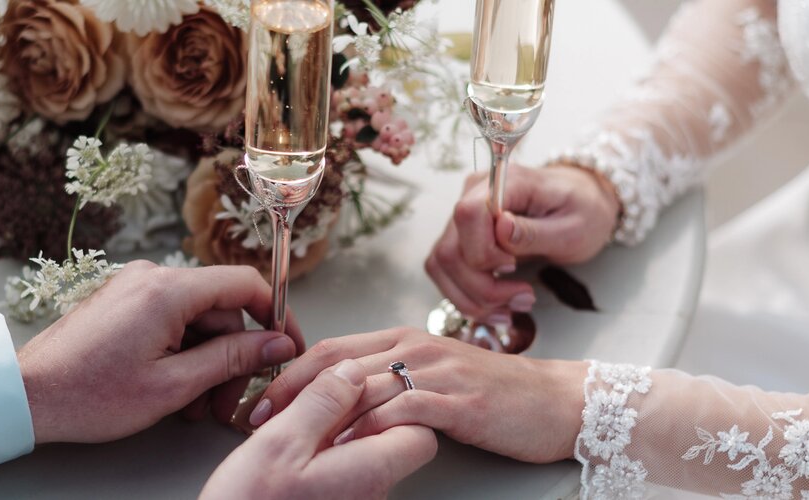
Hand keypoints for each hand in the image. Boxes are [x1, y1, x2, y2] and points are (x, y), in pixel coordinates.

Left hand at [17, 261, 304, 444]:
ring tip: (196, 406)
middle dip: (233, 357)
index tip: (286, 347)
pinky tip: (177, 388)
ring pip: (198, 320)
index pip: (245, 284)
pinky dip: (183, 353)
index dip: (275, 315)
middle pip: (221, 310)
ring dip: (207, 362)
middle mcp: (153, 277)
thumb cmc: (89, 394)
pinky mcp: (125, 301)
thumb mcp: (173, 385)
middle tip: (228, 403)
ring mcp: (137, 287)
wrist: (25, 396)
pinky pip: (173, 320)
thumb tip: (276, 344)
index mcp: (168, 290)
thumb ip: (232, 359)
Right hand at [201, 360, 436, 499]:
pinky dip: (323, 452)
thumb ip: (322, 402)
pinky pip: (343, 470)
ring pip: (365, 452)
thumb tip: (352, 371)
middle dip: (359, 411)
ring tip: (294, 426)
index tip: (357, 389)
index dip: (396, 402)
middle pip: (393, 438)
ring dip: (336, 430)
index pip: (420, 431)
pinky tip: (291, 451)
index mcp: (369, 472)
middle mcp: (371, 493)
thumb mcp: (280, 443)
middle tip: (315, 404)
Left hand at [255, 328, 587, 463]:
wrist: (552, 400)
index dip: (289, 373)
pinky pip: (404, 410)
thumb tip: (339, 400)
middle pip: (336, 363)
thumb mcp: (431, 376)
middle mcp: (414, 347)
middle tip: (257, 418)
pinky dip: (371, 428)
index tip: (260, 399)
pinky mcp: (458, 401)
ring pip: (364, 386)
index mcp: (402, 338)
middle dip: (290, 391)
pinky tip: (348, 446)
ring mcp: (437, 372)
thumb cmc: (489, 392)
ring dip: (322, 413)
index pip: (331, 348)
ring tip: (290, 437)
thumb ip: (389, 379)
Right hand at [426, 164, 619, 317]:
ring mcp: (463, 216)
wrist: (581, 205)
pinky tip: (496, 305)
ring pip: (442, 265)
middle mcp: (474, 193)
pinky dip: (467, 296)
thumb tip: (501, 228)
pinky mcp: (460, 237)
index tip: (515, 267)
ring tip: (512, 306)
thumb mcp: (574, 227)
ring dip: (473, 297)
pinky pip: (446, 272)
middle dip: (482, 287)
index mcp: (505, 181)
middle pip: (450, 249)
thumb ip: (535, 231)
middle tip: (522, 299)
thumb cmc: (582, 212)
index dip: (483, 252)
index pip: (468, 214)